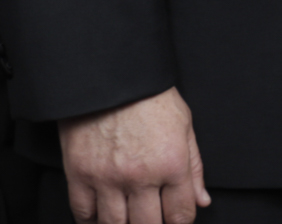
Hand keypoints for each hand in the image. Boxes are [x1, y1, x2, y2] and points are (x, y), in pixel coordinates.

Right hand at [59, 86, 208, 223]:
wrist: (107, 71)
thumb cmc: (148, 94)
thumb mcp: (184, 124)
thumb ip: (194, 167)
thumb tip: (202, 200)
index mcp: (171, 163)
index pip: (180, 216)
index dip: (179, 221)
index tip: (173, 217)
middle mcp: (141, 175)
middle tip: (148, 216)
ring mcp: (108, 177)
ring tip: (126, 215)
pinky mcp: (80, 173)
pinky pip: (83, 213)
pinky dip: (91, 219)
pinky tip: (100, 213)